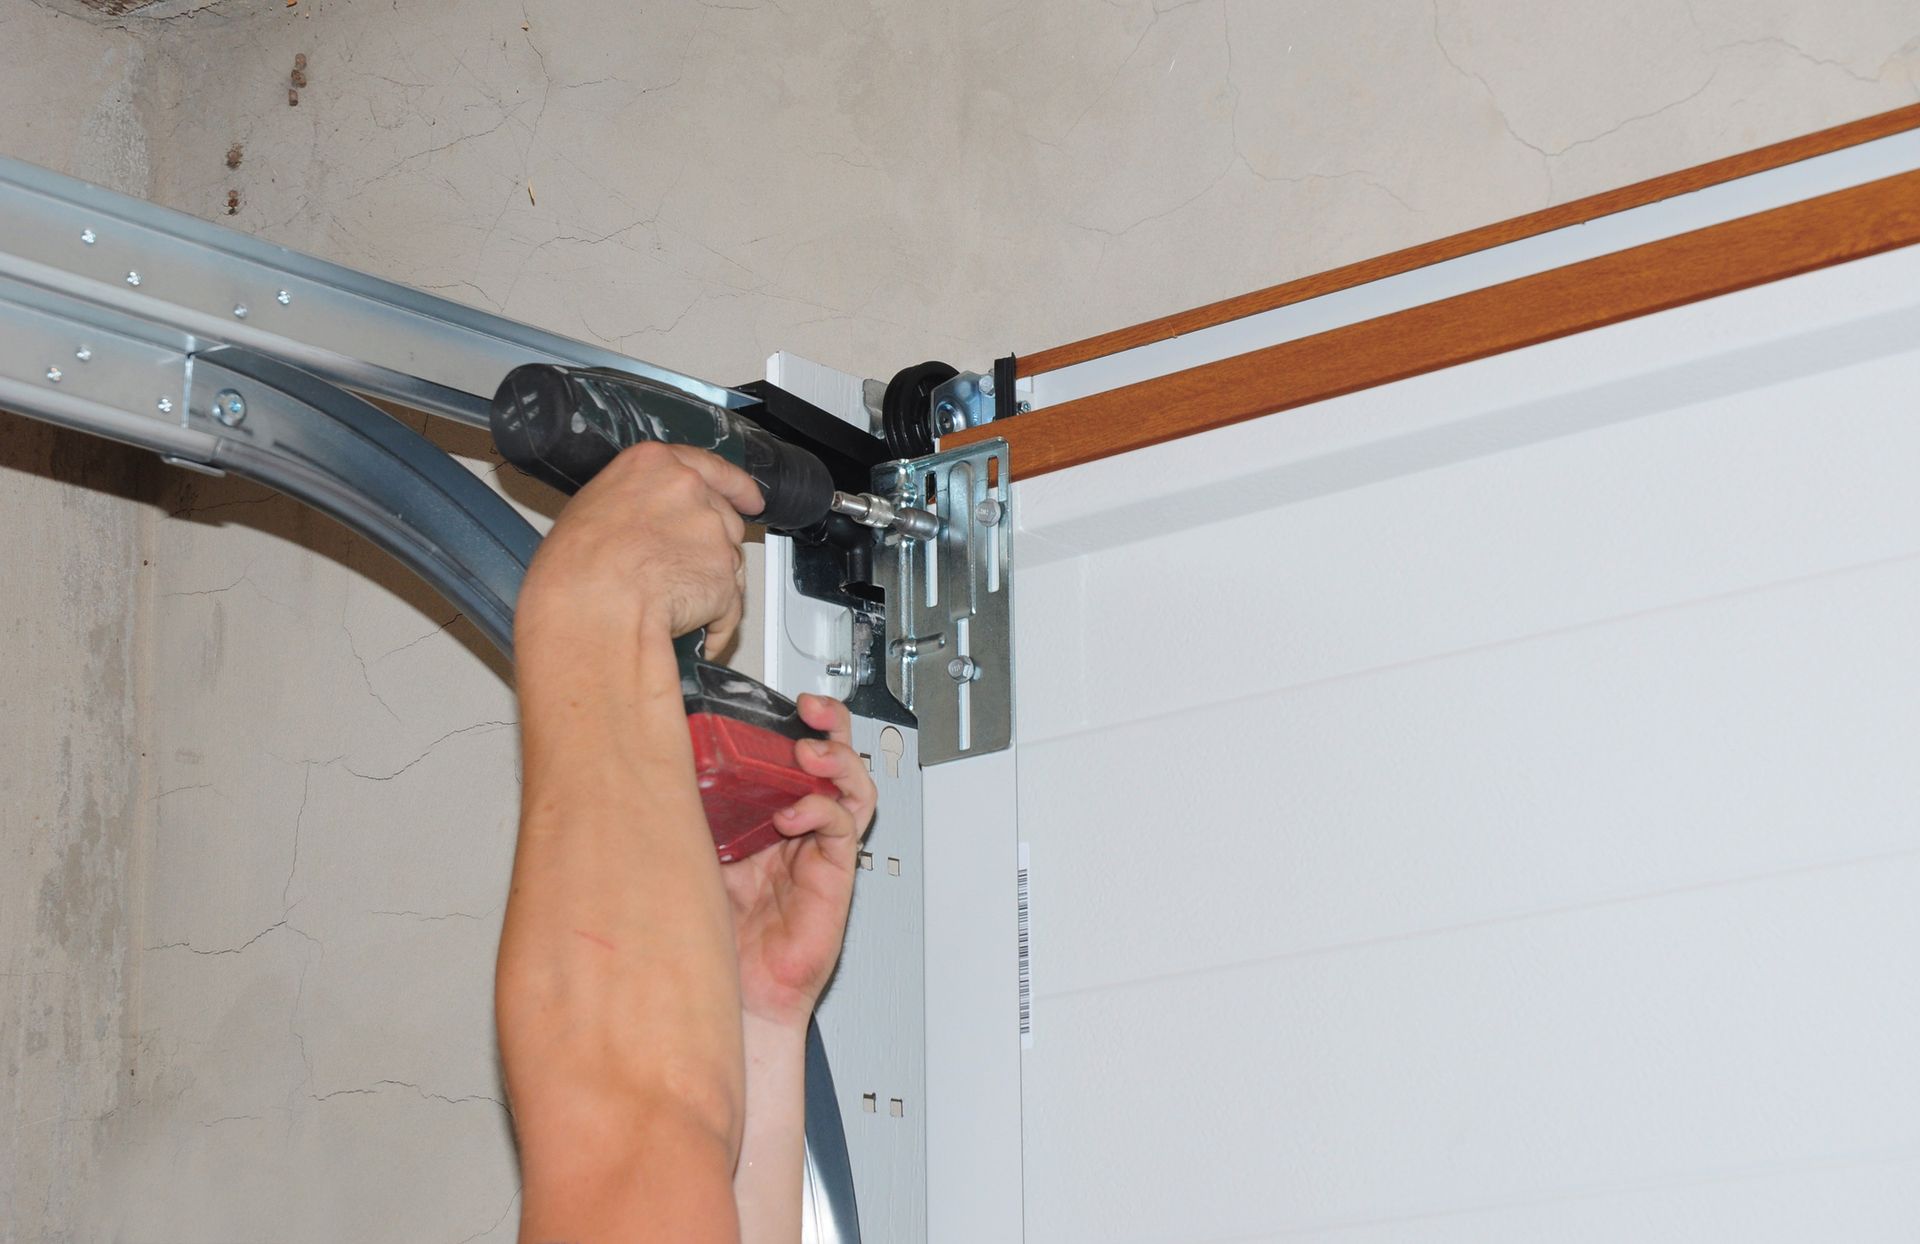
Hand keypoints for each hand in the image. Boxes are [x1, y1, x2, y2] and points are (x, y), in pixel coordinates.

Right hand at [516, 442, 763, 656]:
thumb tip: (639, 526)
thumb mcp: (593, 508)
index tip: (750, 498)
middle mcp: (689, 491)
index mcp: (654, 466)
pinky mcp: (724, 576)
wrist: (593, 604)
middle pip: (721, 517)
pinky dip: (714, 620)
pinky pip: (728, 603)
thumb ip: (636, 504)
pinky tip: (693, 629)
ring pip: (728, 559)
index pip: (709, 466)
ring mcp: (712, 533)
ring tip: (670, 603)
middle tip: (677, 570)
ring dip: (709, 581)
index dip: (735, 486)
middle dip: (709, 545)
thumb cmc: (575, 565)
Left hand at [722, 695, 876, 1029]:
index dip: (789, 723)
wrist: (733, 995)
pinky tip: (796, 813)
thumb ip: (690, 813)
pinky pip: (841, 830)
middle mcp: (795, 827)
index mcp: (760, 814)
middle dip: (830, 726)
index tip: (772, 701)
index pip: (787, 754)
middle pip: (831, 760)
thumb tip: (654, 761)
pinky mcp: (832, 876)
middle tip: (812, 711)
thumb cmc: (711, 934)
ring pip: (851, 787)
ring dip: (837, 761)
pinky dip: (823, 811)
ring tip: (813, 752)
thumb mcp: (692, 854)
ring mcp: (817, 850)